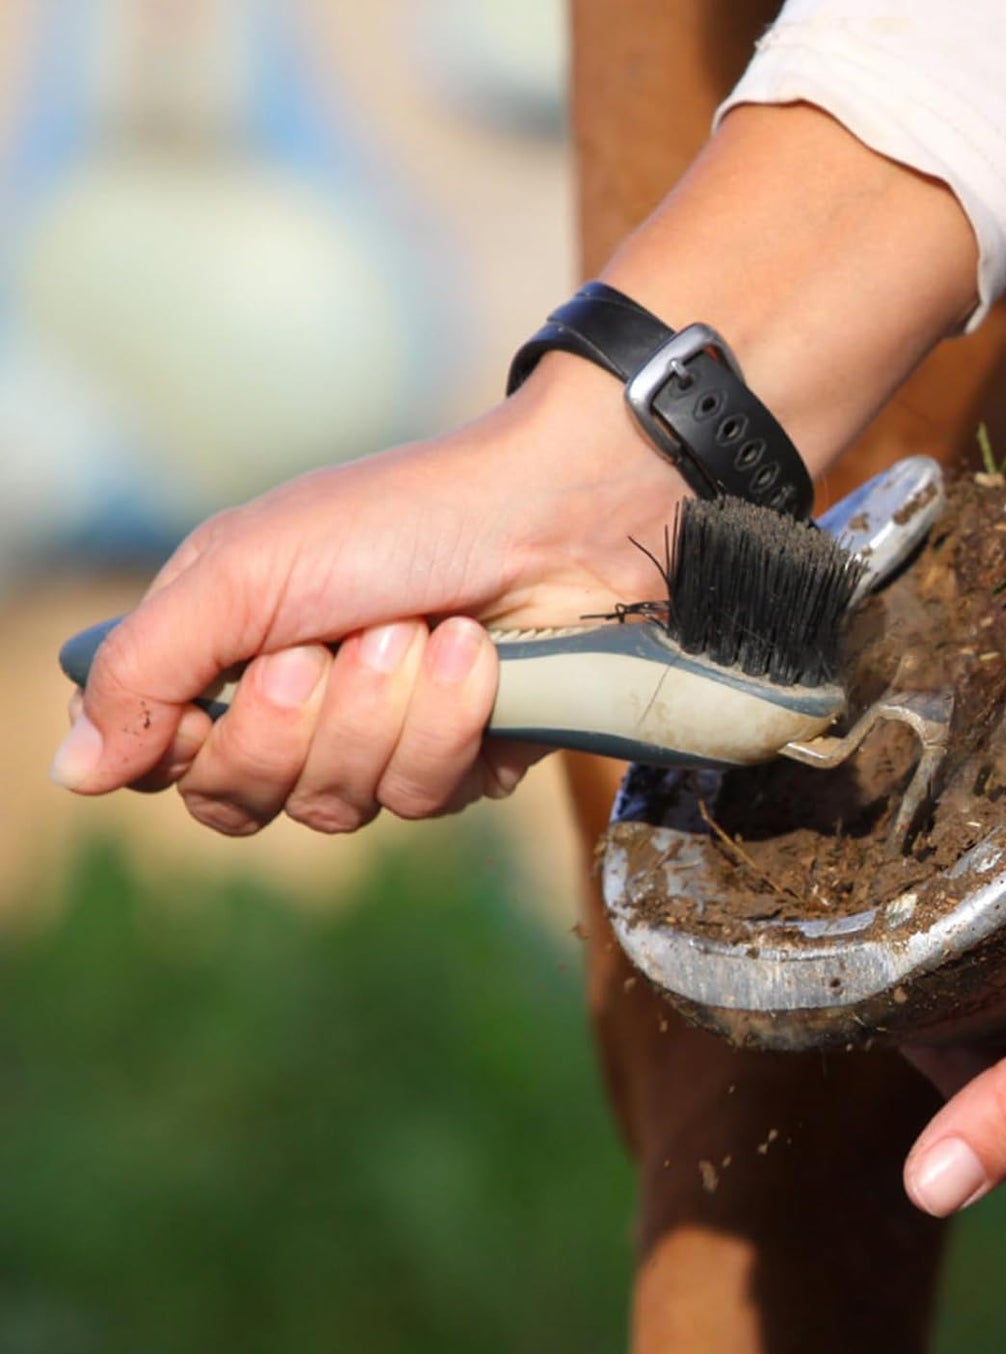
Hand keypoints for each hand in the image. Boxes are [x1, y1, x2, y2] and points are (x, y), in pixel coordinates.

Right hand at [51, 357, 688, 833]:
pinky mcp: (463, 763)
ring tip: (422, 629)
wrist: (550, 512)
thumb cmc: (393, 521)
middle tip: (337, 640)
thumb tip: (70, 774)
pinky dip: (450, 721)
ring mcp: (386, 743)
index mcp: (232, 659)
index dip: (198, 747)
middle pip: (253, 800)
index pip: (178, 769)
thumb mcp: (243, 573)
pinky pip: (429, 798)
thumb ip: (143, 670)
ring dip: (384, 711)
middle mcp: (303, 713)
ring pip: (345, 805)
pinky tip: (475, 656)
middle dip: (299, 719)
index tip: (242, 675)